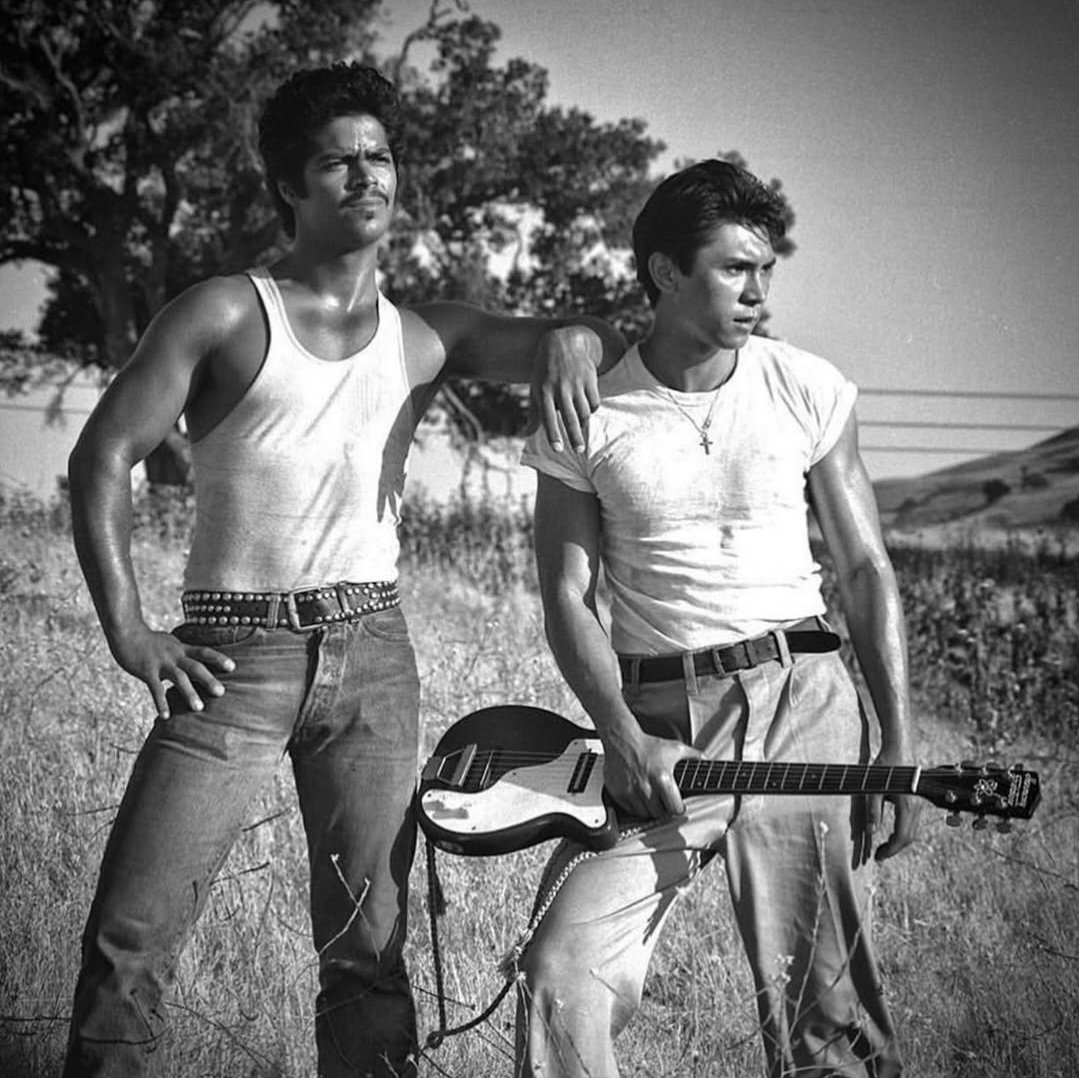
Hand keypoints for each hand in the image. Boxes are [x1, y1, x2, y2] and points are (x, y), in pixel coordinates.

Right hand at [110, 624, 234, 719]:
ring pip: (178, 678)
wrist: (126, 632)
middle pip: (195, 666)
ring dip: (189, 693)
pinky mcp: (146, 671)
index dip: (218, 658)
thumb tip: (199, 661)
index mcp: (182, 649)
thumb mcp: (172, 643)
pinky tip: (166, 717)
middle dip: (208, 679)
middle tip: (221, 692)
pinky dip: (161, 703)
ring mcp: (161, 663)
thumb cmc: (151, 641)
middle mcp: (174, 655)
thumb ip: (184, 652)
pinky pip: (155, 689)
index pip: (204, 652)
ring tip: (199, 708)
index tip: (233, 667)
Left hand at [528, 325, 602, 451]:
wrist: (565, 342)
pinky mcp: (590, 378)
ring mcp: (576, 383)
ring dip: (583, 423)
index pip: (548, 417)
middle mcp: (560, 387)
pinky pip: (594, 402)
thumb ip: (534, 413)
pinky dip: (592, 409)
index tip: (558, 449)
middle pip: (569, 417)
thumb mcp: (536, 388)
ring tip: (581, 430)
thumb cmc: (546, 370)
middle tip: (579, 451)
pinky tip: (587, 410)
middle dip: (575, 436)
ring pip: (584, 411)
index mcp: (544, 390)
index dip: (553, 434)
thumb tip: (526, 434)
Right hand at [603, 727, 699, 821]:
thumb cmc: (648, 745)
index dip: (678, 809)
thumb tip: (707, 760)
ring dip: (650, 810)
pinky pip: (630, 809)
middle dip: (664, 810)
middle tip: (664, 803)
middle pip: (659, 814)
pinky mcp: (618, 793)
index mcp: (662, 779)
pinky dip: (635, 807)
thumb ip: (694, 755)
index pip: (674, 809)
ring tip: (652, 800)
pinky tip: (639, 797)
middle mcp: (646, 788)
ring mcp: (631, 792)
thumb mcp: (675, 748)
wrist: (622, 739)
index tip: (677, 805)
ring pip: (644, 814)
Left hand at [851, 748, 922, 865]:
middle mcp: (918, 806)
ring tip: (883, 846)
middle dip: (895, 848)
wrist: (899, 746)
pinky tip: (892, 832)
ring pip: (913, 830)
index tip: (878, 857)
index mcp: (907, 805)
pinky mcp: (919, 799)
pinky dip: (903, 831)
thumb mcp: (873, 788)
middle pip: (909, 837)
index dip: (890, 850)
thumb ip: (872, 811)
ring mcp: (920, 803)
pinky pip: (913, 822)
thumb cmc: (885, 764)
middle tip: (879, 854)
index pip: (901, 837)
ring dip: (899, 840)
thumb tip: (871, 832)